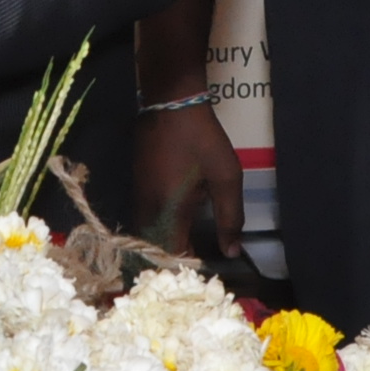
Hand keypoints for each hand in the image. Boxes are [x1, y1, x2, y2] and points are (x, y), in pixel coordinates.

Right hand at [136, 102, 242, 254]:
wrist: (171, 102)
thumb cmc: (202, 139)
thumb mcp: (226, 177)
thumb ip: (230, 217)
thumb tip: (232, 251)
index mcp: (168, 211)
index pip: (172, 255)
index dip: (189, 266)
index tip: (208, 269)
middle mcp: (147, 209)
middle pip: (156, 248)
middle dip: (175, 257)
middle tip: (200, 258)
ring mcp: (139, 194)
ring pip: (148, 233)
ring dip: (166, 242)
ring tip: (192, 244)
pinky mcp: (138, 183)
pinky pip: (146, 217)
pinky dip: (160, 226)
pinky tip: (179, 221)